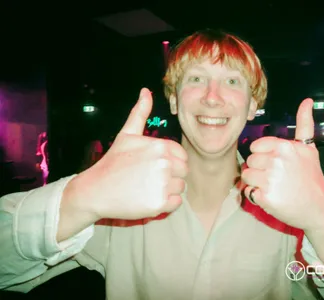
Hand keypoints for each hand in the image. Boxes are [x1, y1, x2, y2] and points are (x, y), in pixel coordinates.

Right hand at [66, 88, 187, 220]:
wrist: (95, 190)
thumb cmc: (113, 162)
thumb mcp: (127, 134)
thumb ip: (140, 113)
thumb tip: (146, 91)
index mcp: (160, 146)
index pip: (182, 156)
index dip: (170, 162)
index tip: (153, 166)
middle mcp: (164, 164)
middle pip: (183, 171)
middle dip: (171, 175)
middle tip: (149, 178)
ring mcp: (162, 184)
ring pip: (181, 187)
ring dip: (168, 190)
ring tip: (147, 188)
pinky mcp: (159, 203)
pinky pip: (176, 203)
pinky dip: (166, 204)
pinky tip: (148, 198)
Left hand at [241, 98, 323, 231]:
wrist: (320, 208)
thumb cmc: (312, 177)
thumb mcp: (309, 148)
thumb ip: (304, 124)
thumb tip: (306, 100)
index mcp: (284, 146)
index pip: (255, 147)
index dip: (263, 157)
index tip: (276, 164)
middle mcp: (276, 161)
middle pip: (249, 161)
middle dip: (258, 170)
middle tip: (276, 178)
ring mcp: (270, 180)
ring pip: (246, 176)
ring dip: (255, 183)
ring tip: (273, 187)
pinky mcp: (265, 197)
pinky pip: (247, 192)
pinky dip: (255, 196)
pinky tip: (271, 198)